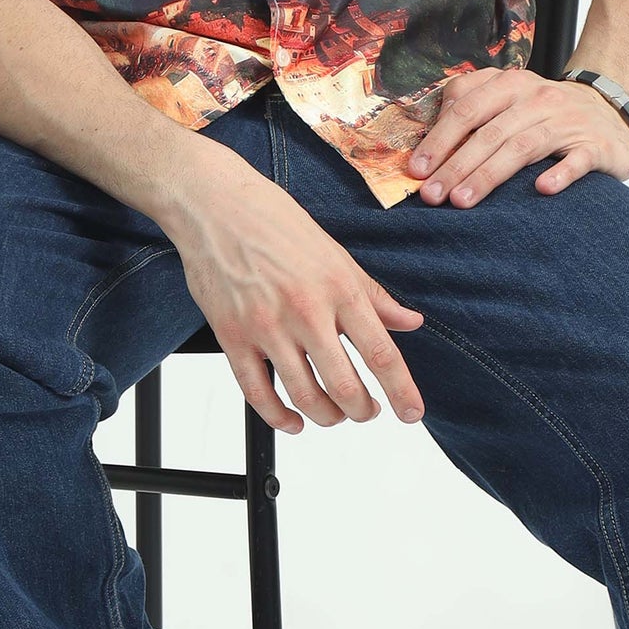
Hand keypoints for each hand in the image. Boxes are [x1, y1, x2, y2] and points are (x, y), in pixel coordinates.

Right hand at [170, 168, 426, 433]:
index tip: (412, 414)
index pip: (381, 353)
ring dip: (327, 417)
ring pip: (305, 397)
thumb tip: (411, 322)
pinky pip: (258, 394)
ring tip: (334, 414)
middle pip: (345, 386)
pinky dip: (280, 418)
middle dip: (363, 411)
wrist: (216, 206)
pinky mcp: (232, 337)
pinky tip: (293, 421)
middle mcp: (306, 311)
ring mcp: (266, 327)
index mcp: (340, 289)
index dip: (401, 391)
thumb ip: (374, 296)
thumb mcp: (337, 256)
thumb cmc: (277, 225)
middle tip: (367, 412)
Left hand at [407, 70, 628, 205]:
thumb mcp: (509, 98)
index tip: (416, 170)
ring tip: (462, 200)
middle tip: (431, 196)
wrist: (611, 109)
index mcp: (510, 85)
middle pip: (489, 133)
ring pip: (523, 147)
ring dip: (489, 175)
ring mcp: (567, 121)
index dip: (439, 140)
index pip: (467, 110)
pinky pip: (577, 160)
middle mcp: (537, 99)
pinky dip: (560, 174)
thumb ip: (471, 108)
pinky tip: (541, 190)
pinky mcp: (596, 146)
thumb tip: (428, 142)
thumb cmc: (545, 111)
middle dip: (455, 165)